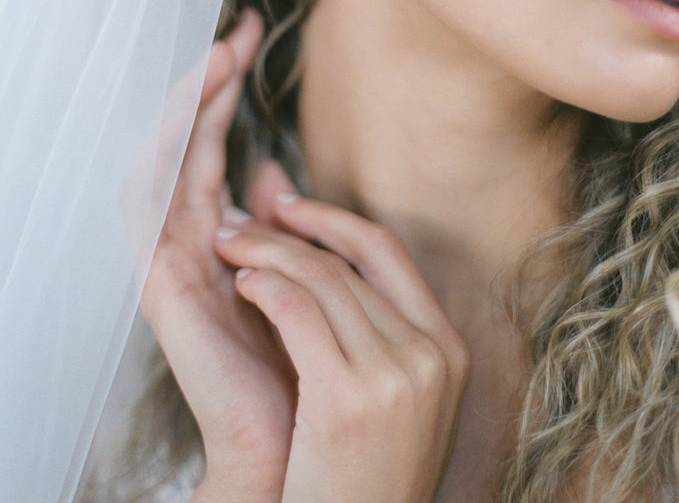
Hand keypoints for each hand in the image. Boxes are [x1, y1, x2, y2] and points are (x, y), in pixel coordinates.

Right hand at [141, 10, 296, 501]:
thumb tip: (273, 175)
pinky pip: (154, 202)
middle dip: (212, 83)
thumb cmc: (308, 363)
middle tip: (239, 29)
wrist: (297, 445)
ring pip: (170, 161)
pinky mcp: (162, 280)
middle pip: (190, 144)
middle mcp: (191, 242)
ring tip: (220, 56)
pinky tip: (195, 113)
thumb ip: (283, 225)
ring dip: (192, 107)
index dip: (229, 91)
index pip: (217, 147)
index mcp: (222, 239)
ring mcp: (173, 259)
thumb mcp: (303, 274)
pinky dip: (173, 154)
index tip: (253, 36)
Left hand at [214, 195, 470, 502]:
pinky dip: (264, 286)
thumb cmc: (362, 480)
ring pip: (319, 276)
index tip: (290, 207)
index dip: (333, 219)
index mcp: (446, 348)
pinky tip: (242, 285)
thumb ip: (371, 328)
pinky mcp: (349, 398)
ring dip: (265, 253)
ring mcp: (396, 375)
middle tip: (241, 223)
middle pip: (347, 260)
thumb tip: (325, 259)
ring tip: (229, 249)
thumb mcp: (393, 400)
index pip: (386, 251)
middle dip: (286, 231)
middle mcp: (430, 354)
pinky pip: (297, 310)